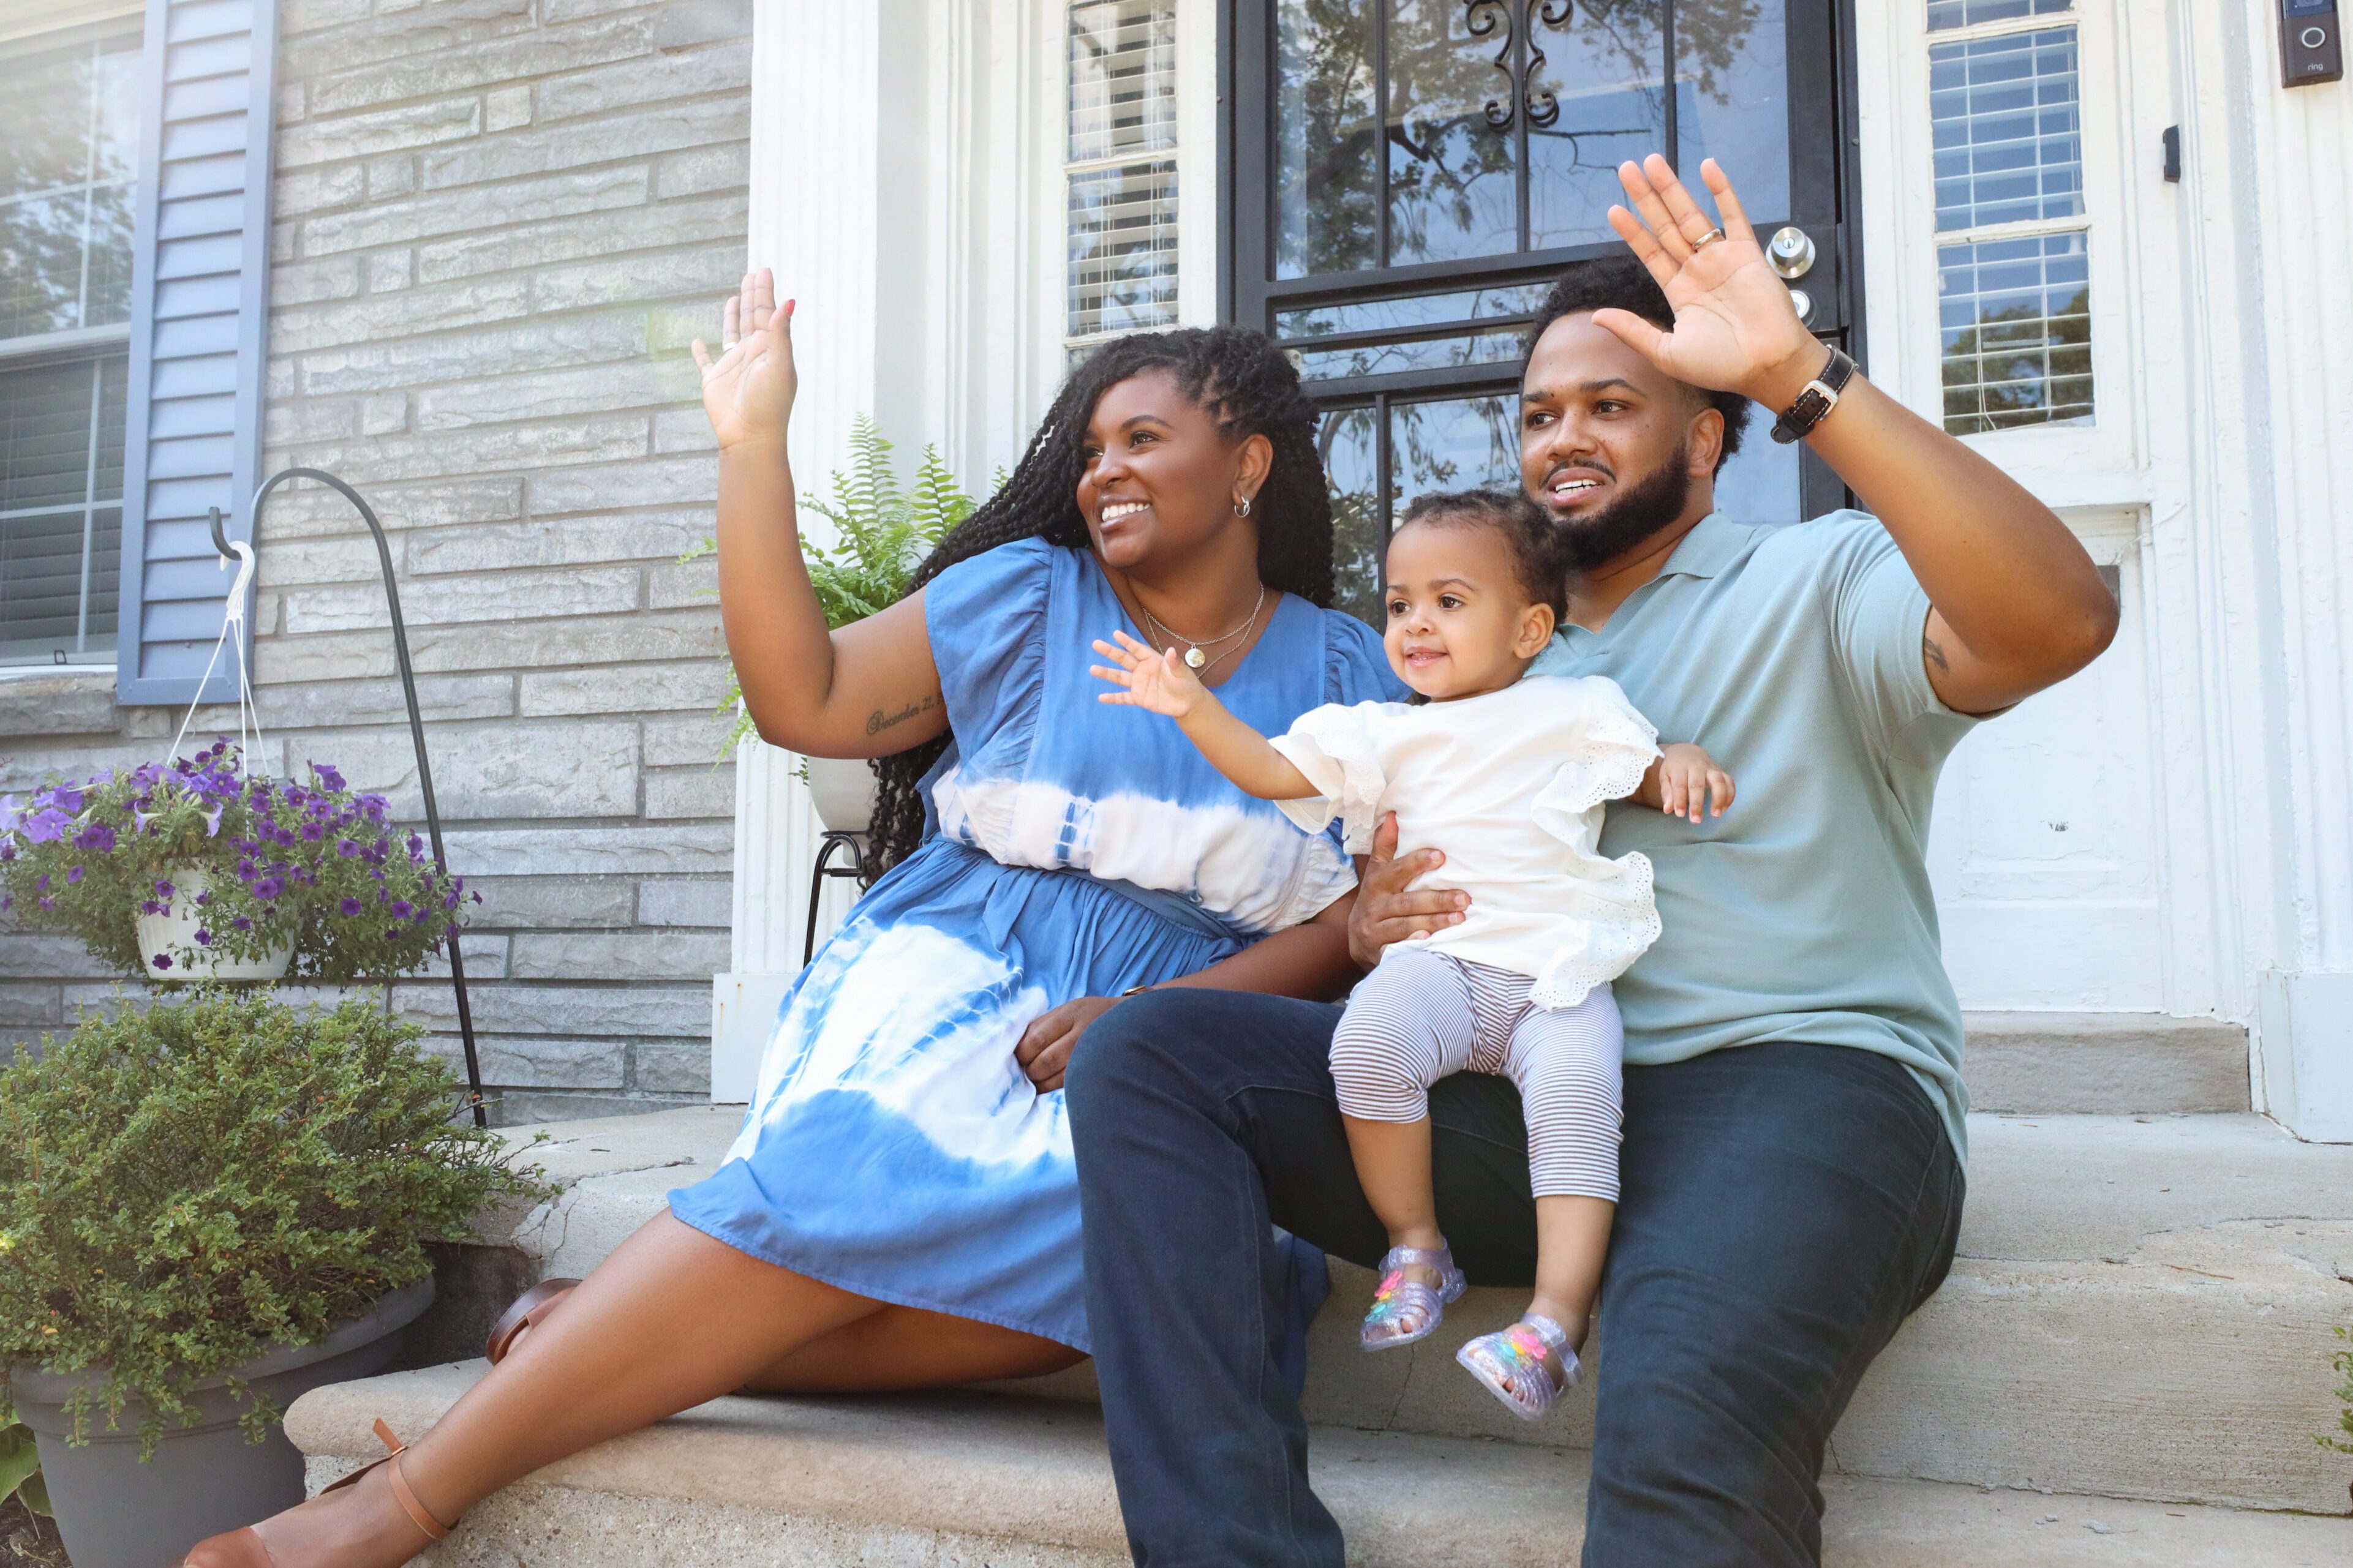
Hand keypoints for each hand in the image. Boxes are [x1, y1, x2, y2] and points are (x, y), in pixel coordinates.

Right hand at [691, 268, 798, 453]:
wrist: (750, 437)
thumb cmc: (770, 404)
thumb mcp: (780, 365)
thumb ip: (781, 334)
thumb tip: (788, 301)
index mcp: (770, 349)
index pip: (768, 313)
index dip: (765, 291)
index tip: (763, 270)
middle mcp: (753, 355)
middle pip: (752, 318)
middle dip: (752, 295)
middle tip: (753, 273)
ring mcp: (733, 367)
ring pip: (732, 334)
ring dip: (733, 316)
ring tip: (735, 297)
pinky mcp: (714, 381)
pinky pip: (705, 362)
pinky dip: (700, 352)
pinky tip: (697, 341)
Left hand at [1015, 995, 1120, 1093]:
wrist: (1133, 1022)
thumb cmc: (1090, 1016)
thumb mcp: (1068, 1010)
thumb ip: (1042, 1025)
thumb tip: (1015, 1048)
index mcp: (1071, 1013)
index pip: (1036, 1038)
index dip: (1021, 1053)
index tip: (1016, 1057)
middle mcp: (1084, 1033)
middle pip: (1046, 1060)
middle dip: (1029, 1070)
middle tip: (1024, 1071)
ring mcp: (1093, 1054)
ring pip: (1058, 1077)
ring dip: (1039, 1082)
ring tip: (1034, 1079)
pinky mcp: (1098, 1071)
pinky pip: (1070, 1085)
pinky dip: (1052, 1088)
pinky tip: (1046, 1085)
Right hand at [1091, 629, 1208, 718]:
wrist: (1187, 703)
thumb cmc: (1185, 683)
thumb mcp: (1181, 672)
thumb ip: (1175, 662)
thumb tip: (1172, 651)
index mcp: (1152, 660)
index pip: (1137, 649)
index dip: (1127, 642)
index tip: (1116, 634)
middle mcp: (1142, 670)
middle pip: (1124, 659)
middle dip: (1110, 652)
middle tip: (1096, 644)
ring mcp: (1139, 684)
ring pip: (1120, 677)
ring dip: (1106, 673)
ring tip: (1092, 669)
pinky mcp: (1139, 698)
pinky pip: (1124, 698)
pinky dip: (1113, 698)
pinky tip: (1101, 698)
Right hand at [1345, 813, 1468, 970]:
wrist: (1358, 940)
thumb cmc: (1377, 898)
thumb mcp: (1377, 872)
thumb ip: (1385, 845)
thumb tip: (1392, 815)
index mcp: (1377, 883)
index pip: (1397, 870)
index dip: (1417, 863)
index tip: (1441, 857)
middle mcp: (1374, 906)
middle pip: (1407, 902)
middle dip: (1437, 900)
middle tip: (1464, 898)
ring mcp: (1375, 930)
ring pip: (1406, 925)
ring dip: (1434, 921)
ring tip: (1460, 918)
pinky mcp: (1379, 951)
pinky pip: (1398, 948)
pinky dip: (1414, 944)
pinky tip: (1431, 941)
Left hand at [1596, 155, 1827, 411]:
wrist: (1765, 366)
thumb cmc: (1721, 366)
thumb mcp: (1666, 352)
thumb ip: (1633, 330)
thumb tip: (1597, 316)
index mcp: (1680, 292)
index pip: (1650, 253)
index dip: (1632, 231)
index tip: (1613, 209)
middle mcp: (1699, 271)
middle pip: (1666, 226)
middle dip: (1646, 198)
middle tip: (1627, 169)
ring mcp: (1722, 259)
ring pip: (1692, 215)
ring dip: (1673, 188)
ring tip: (1653, 162)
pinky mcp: (1748, 253)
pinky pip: (1733, 216)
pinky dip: (1722, 191)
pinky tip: (1707, 167)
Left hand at [1654, 742, 1734, 822]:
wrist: (1687, 751)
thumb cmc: (1674, 768)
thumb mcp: (1665, 776)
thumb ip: (1667, 792)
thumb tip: (1668, 809)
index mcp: (1680, 767)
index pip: (1680, 784)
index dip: (1680, 800)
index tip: (1680, 814)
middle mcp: (1697, 766)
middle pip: (1698, 784)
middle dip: (1697, 803)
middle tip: (1696, 820)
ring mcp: (1711, 768)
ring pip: (1718, 781)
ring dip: (1719, 799)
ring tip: (1716, 815)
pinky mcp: (1721, 771)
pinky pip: (1729, 782)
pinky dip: (1729, 795)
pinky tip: (1724, 809)